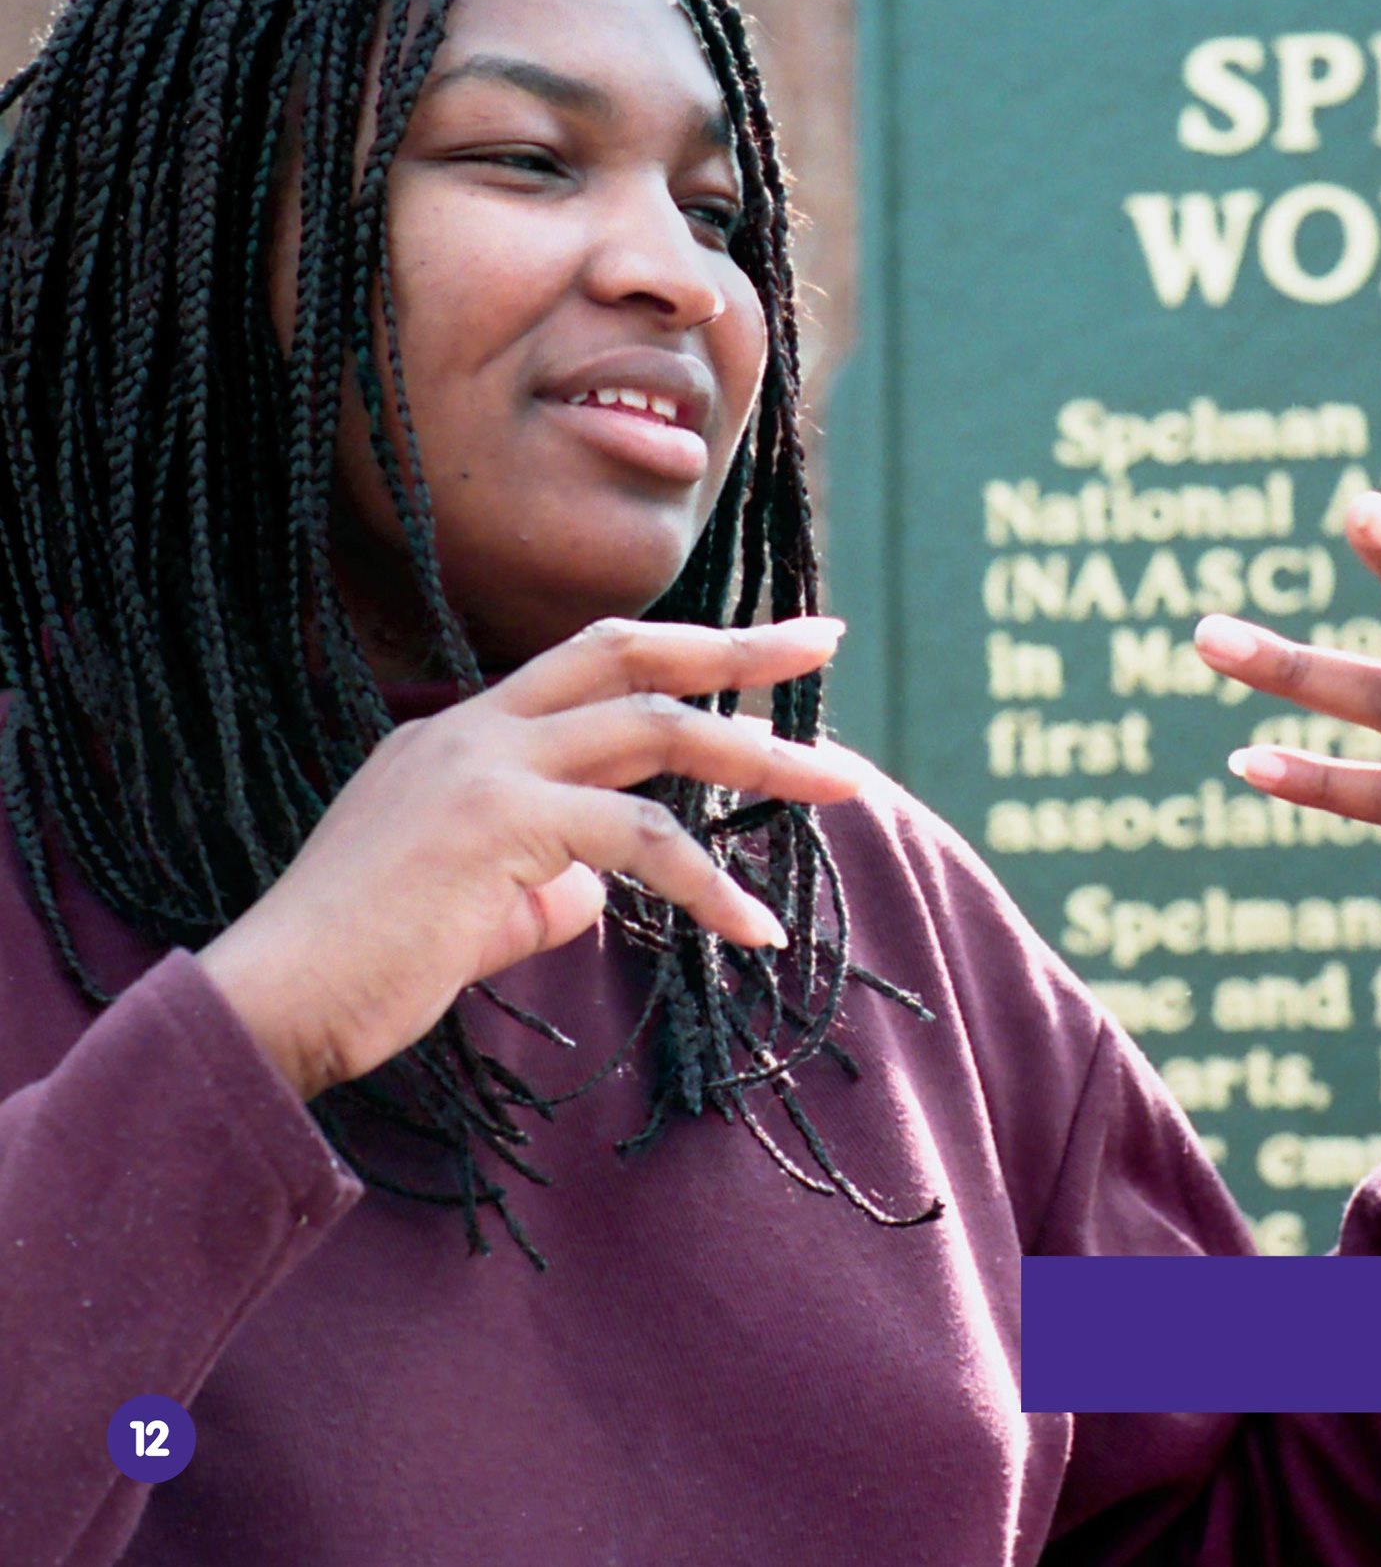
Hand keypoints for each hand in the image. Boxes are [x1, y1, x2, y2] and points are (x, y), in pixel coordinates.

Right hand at [196, 616, 866, 1100]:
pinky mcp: (497, 824)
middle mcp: (473, 726)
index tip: (759, 655)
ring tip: (846, 785)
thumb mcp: (471, 911)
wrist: (272, 1004)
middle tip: (827, 639)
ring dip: (760, 757)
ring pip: (653, 730)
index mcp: (461, 732)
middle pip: (631, 652)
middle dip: (736, 646)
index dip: (680, 655)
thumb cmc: (363, 970)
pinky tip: (755, 926)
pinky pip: (638, 840)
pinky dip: (708, 883)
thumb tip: (604, 890)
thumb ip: (542, 884)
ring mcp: (482, 764)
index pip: (592, 667)